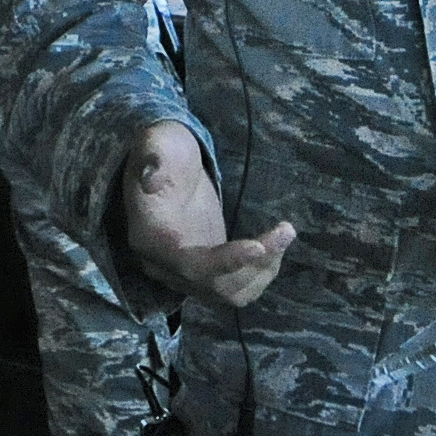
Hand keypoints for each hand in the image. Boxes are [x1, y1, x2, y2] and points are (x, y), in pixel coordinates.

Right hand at [120, 121, 294, 303]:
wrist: (165, 163)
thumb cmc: (163, 148)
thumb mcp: (155, 142)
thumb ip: (152, 155)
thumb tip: (151, 176)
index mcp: (149, 237)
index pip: (188, 265)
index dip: (225, 262)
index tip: (259, 246)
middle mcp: (164, 265)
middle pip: (214, 285)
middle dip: (255, 263)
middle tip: (286, 230)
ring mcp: (185, 271)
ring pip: (229, 294)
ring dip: (262, 271)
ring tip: (283, 234)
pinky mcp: (206, 269)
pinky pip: (235, 288)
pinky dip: (259, 273)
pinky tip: (274, 244)